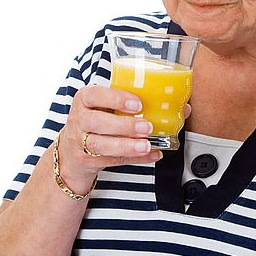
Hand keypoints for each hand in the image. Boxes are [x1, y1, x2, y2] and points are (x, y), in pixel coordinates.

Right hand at [56, 85, 189, 188]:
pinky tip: (150, 155)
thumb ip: (139, 103)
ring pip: (101, 144)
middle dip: (124, 125)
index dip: (115, 99)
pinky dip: (134, 159)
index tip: (137, 104)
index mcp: (85, 99)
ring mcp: (80, 141)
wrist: (72, 150)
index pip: (94, 95)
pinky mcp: (87, 160)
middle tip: (147, 127)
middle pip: (97, 122)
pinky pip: (112, 160)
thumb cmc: (99, 120)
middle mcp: (79, 119)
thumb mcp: (109, 106)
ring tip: (146, 145)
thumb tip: (183, 107)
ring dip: (127, 145)